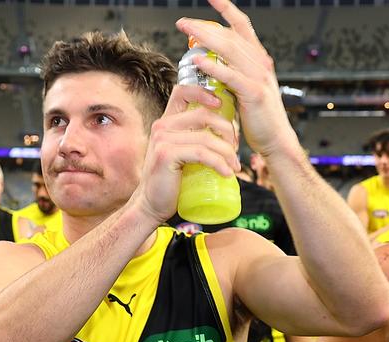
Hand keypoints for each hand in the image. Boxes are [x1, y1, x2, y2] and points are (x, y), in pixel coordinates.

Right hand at [134, 84, 239, 223]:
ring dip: (227, 152)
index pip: (183, 91)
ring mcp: (163, 139)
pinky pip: (202, 154)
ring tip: (234, 166)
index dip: (205, 92)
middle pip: (204, 115)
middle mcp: (162, 126)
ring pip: (206, 137)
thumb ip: (195, 139)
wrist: (152, 204)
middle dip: (227, 130)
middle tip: (236, 149)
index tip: (222, 105)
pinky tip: (227, 173)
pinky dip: (219, 163)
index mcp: (166, 122)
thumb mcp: (184, 154)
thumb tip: (228, 133)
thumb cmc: (172, 181)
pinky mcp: (167, 155)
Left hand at [175, 0, 298, 160]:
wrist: (276, 141)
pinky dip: (214, 67)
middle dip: (205, 26)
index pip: (243, 27)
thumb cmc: (260, 119)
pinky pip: (232, 76)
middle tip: (182, 23)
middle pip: (230, 35)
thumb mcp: (245, 90)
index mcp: (259, 60)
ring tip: (186, 32)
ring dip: (205, 39)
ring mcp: (259, 77)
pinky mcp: (255, 93)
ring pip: (230, 50)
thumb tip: (210, 63)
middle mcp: (261, 64)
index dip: (227, 10)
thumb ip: (232, 74)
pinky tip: (198, 60)